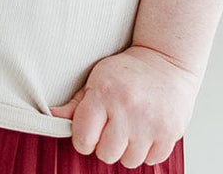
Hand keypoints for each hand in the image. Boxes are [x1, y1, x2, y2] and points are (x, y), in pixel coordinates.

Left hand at [49, 46, 200, 168]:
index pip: (83, 139)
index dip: (84, 139)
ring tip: (130, 128)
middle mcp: (127, 109)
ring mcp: (150, 123)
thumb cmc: (128, 71)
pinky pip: (151, 160)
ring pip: (129, 161)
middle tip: (112, 127)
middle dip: (106, 145)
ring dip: (127, 150)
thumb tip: (52, 116)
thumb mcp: (97, 78)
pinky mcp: (170, 132)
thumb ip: (76, 103)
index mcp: (104, 94)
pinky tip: (146, 131)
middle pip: (106, 155)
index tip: (90, 131)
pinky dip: (148, 151)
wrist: (166, 61)